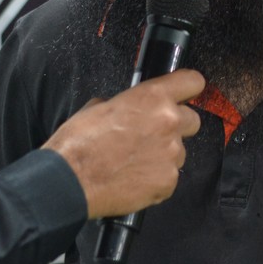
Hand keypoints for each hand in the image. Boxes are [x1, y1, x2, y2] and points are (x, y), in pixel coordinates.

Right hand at [43, 70, 204, 218]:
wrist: (69, 181)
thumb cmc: (79, 143)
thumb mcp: (100, 106)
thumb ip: (126, 103)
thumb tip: (130, 109)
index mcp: (153, 98)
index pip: (193, 82)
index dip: (187, 88)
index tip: (183, 94)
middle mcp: (169, 123)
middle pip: (192, 120)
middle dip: (176, 126)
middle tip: (152, 134)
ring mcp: (171, 154)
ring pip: (179, 151)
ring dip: (164, 154)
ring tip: (136, 161)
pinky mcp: (168, 181)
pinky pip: (170, 176)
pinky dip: (156, 178)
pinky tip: (134, 178)